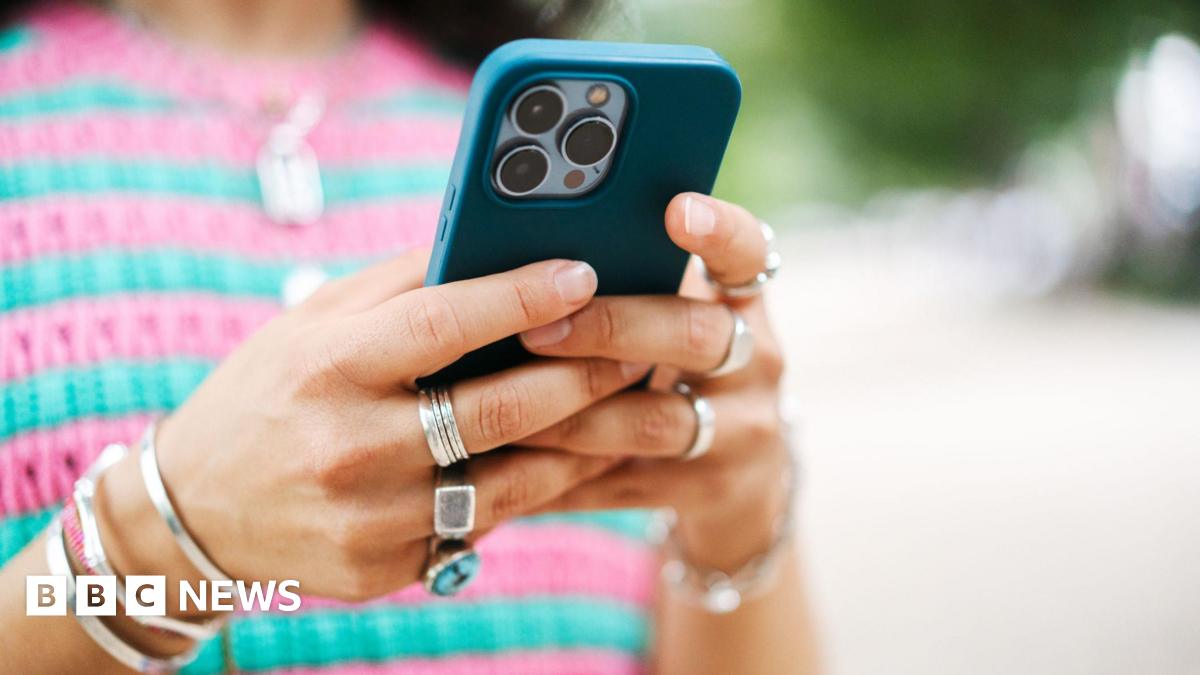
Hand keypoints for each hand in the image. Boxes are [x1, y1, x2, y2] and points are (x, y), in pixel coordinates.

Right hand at [96, 249, 653, 602]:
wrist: (196, 511)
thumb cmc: (267, 392)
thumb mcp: (313, 323)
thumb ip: (401, 287)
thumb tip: (493, 241)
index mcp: (327, 367)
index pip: (440, 326)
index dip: (520, 297)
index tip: (584, 272)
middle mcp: (349, 446)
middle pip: (497, 410)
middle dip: (581, 374)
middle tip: (637, 345)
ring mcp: (370, 518)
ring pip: (509, 480)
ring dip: (581, 441)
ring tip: (627, 405)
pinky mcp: (386, 567)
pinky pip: (483, 525)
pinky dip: (535, 491)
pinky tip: (575, 461)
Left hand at [518, 193, 789, 570]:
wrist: (743, 475)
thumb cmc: (680, 367)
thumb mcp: (678, 315)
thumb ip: (630, 281)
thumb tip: (514, 252)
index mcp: (741, 301)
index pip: (746, 251)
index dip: (717, 229)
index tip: (677, 209)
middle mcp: (755, 361)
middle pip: (693, 336)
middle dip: (610, 329)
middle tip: (536, 330)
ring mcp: (740, 432)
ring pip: (653, 421)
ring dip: (571, 414)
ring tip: (501, 407)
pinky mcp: (708, 491)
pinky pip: (621, 483)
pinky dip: (558, 476)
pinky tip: (503, 467)